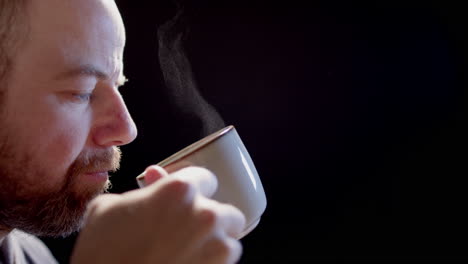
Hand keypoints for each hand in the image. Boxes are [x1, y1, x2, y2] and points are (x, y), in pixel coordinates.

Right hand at [70, 166, 245, 263]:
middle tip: (188, 232)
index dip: (196, 189)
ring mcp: (216, 245)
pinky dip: (214, 263)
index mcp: (179, 189)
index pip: (205, 178)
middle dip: (210, 219)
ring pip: (230, 238)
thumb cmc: (102, 253)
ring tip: (188, 252)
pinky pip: (228, 261)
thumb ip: (143, 189)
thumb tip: (156, 176)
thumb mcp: (110, 209)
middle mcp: (204, 213)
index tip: (189, 200)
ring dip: (215, 243)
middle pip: (225, 210)